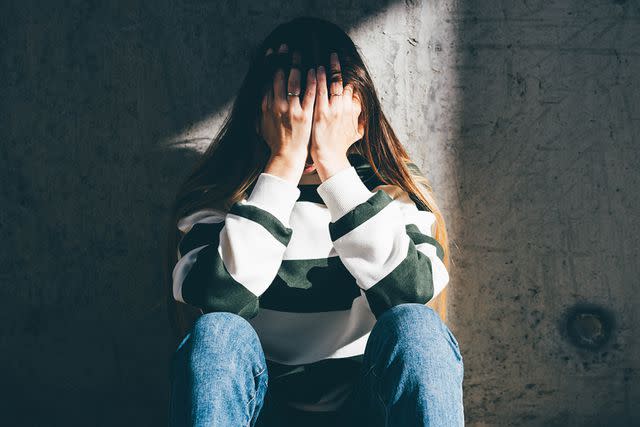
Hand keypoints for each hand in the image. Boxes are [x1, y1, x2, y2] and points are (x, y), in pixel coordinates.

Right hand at [258, 43, 316, 168]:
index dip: (269, 64)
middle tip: (285, 47)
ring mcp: (291, 110)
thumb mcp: (262, 124)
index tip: (271, 53)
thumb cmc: (275, 141)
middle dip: (281, 60)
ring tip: (299, 54)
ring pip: (293, 82)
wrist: (286, 156)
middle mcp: (277, 106)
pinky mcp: (304, 115)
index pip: (267, 80)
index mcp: (266, 106)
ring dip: (296, 65)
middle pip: (279, 77)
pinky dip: (311, 81)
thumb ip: (262, 109)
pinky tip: (314, 70)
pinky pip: (308, 94)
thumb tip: (261, 96)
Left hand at [310, 52, 364, 180]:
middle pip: (343, 82)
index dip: (349, 75)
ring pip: (333, 83)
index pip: (352, 88)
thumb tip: (364, 111)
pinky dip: (320, 79)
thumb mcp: (356, 133)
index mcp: (353, 110)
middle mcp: (345, 107)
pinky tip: (317, 69)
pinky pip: (320, 91)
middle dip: (339, 67)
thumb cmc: (340, 146)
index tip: (345, 64)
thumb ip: (360, 120)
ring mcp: (333, 109)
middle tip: (335, 54)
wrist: (329, 158)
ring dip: (330, 68)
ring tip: (326, 57)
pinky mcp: (321, 112)